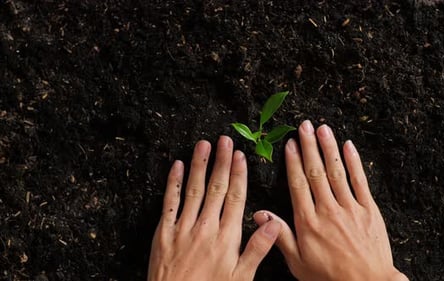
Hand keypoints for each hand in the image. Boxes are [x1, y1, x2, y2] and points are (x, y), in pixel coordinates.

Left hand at [148, 136, 281, 280]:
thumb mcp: (241, 278)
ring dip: (199, 165)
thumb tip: (273, 223)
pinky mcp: (163, 233)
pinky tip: (178, 166)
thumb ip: (258, 249)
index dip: (238, 174)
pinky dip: (173, 183)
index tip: (240, 156)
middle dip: (221, 162)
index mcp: (226, 237)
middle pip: (216, 188)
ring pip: (193, 190)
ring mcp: (183, 228)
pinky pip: (169, 203)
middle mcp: (205, 227)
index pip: (235, 197)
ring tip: (204, 145)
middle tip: (224, 140)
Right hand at [254, 121, 407, 280]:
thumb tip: (260, 215)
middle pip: (316, 171)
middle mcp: (327, 210)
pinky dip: (354, 162)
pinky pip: (360, 181)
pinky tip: (348, 146)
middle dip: (309, 146)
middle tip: (304, 126)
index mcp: (308, 221)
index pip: (298, 184)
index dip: (293, 161)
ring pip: (336, 171)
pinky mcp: (369, 210)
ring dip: (328, 148)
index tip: (290, 144)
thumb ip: (279, 236)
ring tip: (323, 129)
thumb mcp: (298, 263)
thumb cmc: (330, 277)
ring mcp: (349, 208)